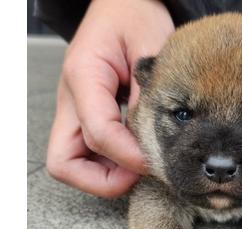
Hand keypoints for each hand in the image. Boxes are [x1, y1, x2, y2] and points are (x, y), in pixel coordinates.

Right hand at [46, 0, 173, 196]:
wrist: (123, 4)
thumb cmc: (135, 17)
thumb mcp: (150, 49)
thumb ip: (147, 95)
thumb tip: (150, 140)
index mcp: (84, 77)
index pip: (98, 133)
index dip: (129, 157)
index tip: (157, 163)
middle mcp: (71, 98)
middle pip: (64, 161)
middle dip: (103, 179)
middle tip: (140, 173)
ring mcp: (75, 109)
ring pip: (70, 161)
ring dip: (104, 175)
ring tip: (140, 166)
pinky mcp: (85, 113)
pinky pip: (85, 151)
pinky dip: (108, 162)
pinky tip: (136, 153)